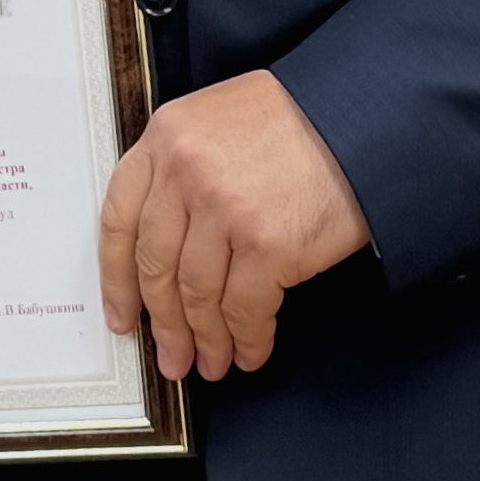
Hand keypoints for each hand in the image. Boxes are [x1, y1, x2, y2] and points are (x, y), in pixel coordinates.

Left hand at [97, 72, 369, 380]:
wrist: (363, 119)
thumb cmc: (300, 119)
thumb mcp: (219, 121)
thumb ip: (182, 170)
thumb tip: (167, 251)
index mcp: (167, 137)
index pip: (118, 220)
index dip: (116, 280)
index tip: (122, 316)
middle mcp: (187, 171)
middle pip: (157, 267)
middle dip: (165, 325)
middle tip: (173, 356)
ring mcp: (225, 209)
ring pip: (197, 296)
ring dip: (206, 340)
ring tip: (213, 361)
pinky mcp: (268, 243)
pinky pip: (245, 309)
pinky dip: (247, 339)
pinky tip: (252, 350)